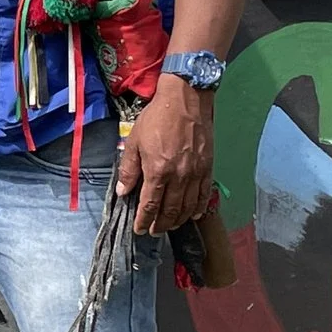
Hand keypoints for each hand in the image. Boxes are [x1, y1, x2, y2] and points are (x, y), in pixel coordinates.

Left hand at [119, 80, 216, 234]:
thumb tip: (123, 191)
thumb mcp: (134, 141)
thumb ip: (129, 169)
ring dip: (178, 220)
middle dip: (161, 224)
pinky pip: (204, 195)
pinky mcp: (208, 168)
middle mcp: (179, 177)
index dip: (144, 220)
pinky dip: (198, 208)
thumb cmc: (156, 118)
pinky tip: (194, 214)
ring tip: (170, 225)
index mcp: (158, 171)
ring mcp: (196, 174)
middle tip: (154, 231)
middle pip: (170, 210)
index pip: (150, 205)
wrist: (186, 100)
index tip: (139, 229)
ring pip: (188, 206)